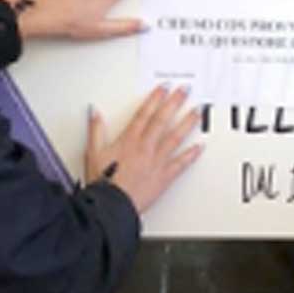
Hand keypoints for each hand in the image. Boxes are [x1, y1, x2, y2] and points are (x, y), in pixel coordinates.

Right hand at [84, 86, 202, 214]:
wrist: (112, 205)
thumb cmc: (103, 182)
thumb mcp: (93, 152)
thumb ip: (96, 130)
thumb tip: (95, 112)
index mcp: (129, 140)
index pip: (144, 113)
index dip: (155, 98)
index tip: (163, 88)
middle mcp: (145, 147)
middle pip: (162, 120)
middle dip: (174, 103)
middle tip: (184, 91)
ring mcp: (157, 161)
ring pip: (175, 138)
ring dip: (187, 123)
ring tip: (196, 111)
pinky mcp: (164, 176)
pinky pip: (181, 163)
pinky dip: (191, 155)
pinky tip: (200, 147)